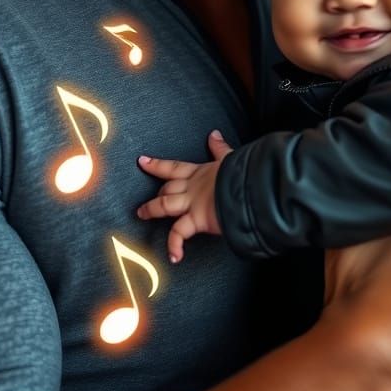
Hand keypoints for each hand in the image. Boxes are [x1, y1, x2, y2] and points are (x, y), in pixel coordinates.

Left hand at [136, 130, 233, 262]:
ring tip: (142, 215)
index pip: (174, 167)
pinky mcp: (196, 218)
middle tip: (144, 202)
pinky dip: (175, 245)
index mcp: (200, 172)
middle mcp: (192, 187)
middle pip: (166, 188)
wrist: (249, 185)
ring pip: (164, 205)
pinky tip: (174, 256)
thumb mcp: (230, 157)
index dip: (157, 164)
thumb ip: (220, 148)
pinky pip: (179, 233)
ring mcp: (192, 203)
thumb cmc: (242, 171)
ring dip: (151, 210)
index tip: (142, 161)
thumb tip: (214, 134)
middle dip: (156, 193)